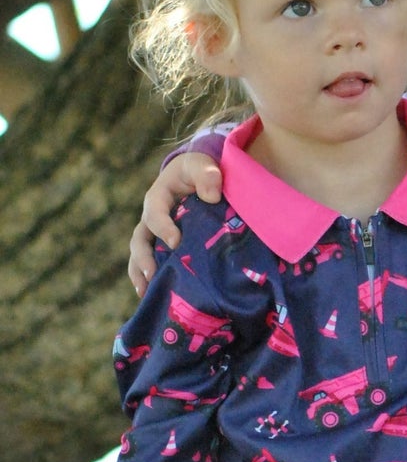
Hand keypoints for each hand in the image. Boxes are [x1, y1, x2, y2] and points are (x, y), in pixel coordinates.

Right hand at [128, 153, 222, 293]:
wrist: (201, 177)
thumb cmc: (201, 170)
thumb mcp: (203, 165)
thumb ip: (207, 175)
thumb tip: (212, 196)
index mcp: (158, 197)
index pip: (154, 212)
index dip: (162, 227)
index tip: (175, 242)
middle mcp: (152, 218)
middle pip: (140, 239)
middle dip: (143, 258)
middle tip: (152, 275)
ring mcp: (156, 234)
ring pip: (141, 255)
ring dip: (140, 274)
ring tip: (146, 293)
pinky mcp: (165, 246)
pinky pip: (152, 262)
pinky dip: (150, 278)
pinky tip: (154, 296)